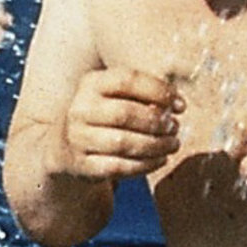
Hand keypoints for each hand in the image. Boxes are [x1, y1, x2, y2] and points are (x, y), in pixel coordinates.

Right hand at [55, 70, 180, 184]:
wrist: (65, 146)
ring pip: (124, 143)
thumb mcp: (115, 96)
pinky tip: (160, 160)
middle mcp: (80, 109)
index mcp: (90, 83)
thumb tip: (175, 106)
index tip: (181, 105)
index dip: (159, 91)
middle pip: (126, 113)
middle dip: (157, 122)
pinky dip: (145, 165)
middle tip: (175, 127)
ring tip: (173, 144)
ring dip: (156, 145)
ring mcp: (78, 138)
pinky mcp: (82, 165)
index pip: (127, 80)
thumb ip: (142, 96)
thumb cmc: (103, 115)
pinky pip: (119, 167)